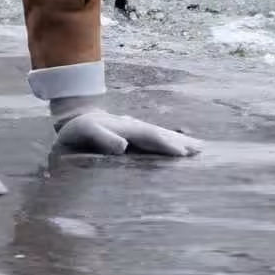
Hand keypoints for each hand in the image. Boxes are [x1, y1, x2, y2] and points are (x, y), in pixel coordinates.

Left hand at [52, 107, 201, 156]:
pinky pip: (155, 138)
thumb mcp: (83, 133)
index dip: (163, 144)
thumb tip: (123, 146)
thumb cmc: (75, 134)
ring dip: (178, 141)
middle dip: (178, 142)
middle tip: (200, 151)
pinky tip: (183, 147)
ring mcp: (133, 129)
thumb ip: (101, 138)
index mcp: (120, 128)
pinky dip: (170, 141)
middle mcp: (131, 126)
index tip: (180, 153)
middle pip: (158, 133)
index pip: (146, 136)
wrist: (73, 121)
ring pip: (159, 134)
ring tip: (199, 148)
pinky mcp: (133, 134)